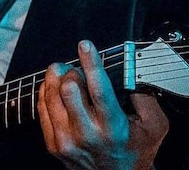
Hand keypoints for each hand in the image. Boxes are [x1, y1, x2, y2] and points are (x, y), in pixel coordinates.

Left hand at [38, 40, 168, 168]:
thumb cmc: (134, 150)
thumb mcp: (153, 127)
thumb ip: (144, 98)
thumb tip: (128, 73)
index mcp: (113, 128)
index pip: (99, 90)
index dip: (91, 64)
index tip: (85, 45)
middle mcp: (87, 134)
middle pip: (69, 89)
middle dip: (71, 72)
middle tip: (75, 69)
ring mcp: (67, 140)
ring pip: (51, 95)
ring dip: (55, 78)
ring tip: (62, 73)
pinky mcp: (53, 144)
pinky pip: (41, 108)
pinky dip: (46, 92)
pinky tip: (54, 88)